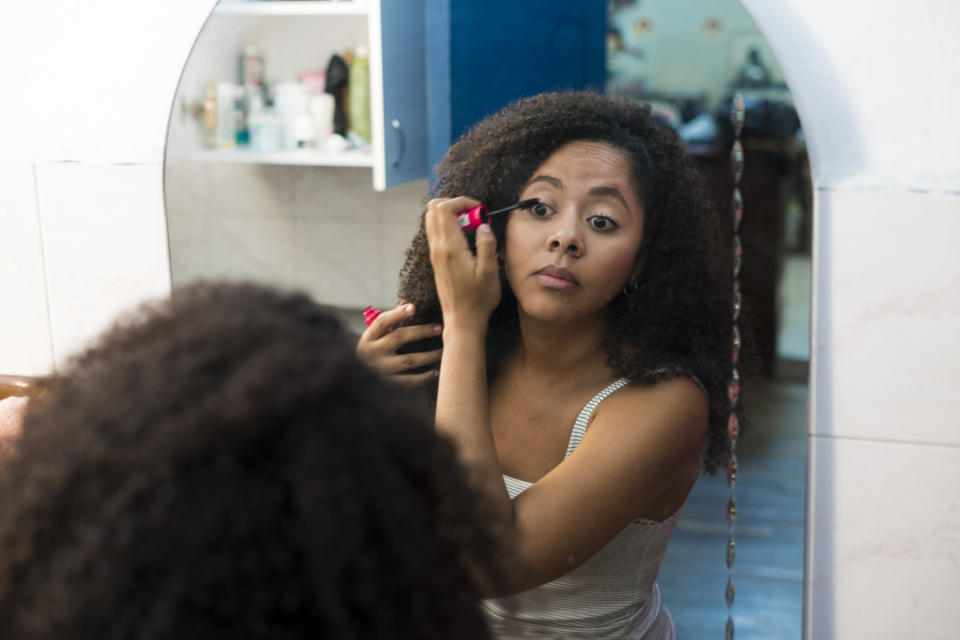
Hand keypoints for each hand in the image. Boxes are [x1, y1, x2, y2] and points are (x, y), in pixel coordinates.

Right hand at [356, 302, 442, 386]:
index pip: (382, 322)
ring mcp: (380, 370)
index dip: (397, 313)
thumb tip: (406, 302)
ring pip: (408, 361)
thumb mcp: (374, 338)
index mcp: (368, 338)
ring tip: (443, 351)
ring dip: (428, 355)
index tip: (413, 307)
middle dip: (421, 331)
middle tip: (439, 328)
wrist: (357, 382)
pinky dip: (423, 377)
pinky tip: (435, 372)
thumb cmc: (372, 353)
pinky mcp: (388, 385)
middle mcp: (372, 353)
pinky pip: (409, 381)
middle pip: (398, 338)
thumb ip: (390, 321)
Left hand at [424, 197, 500, 330]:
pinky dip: (449, 227)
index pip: (445, 208)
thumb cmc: (478, 300)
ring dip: (452, 215)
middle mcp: (438, 248)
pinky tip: (467, 239)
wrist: (462, 321)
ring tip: (472, 227)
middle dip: (455, 205)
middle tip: (474, 216)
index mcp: (450, 248)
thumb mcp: (489, 272)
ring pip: (433, 219)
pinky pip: (436, 232)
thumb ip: (486, 245)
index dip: (463, 201)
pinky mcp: (436, 260)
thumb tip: (483, 226)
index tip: (480, 211)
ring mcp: (435, 254)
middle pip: (433, 209)